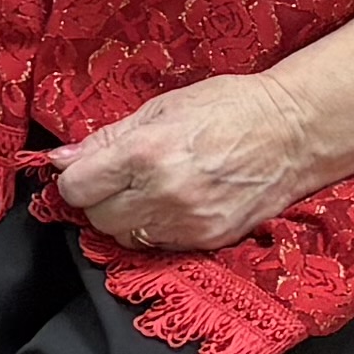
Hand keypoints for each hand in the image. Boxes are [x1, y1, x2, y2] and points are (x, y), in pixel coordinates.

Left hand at [45, 72, 327, 253]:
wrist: (293, 132)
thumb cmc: (228, 108)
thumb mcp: (160, 108)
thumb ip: (106, 138)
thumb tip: (61, 160)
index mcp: (145, 153)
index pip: (77, 188)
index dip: (75, 179)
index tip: (83, 171)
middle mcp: (163, 193)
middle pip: (97, 218)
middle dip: (98, 200)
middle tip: (115, 180)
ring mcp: (188, 222)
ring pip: (125, 237)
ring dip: (125, 218)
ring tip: (145, 191)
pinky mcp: (210, 240)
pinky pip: (159, 246)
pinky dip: (155, 229)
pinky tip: (170, 204)